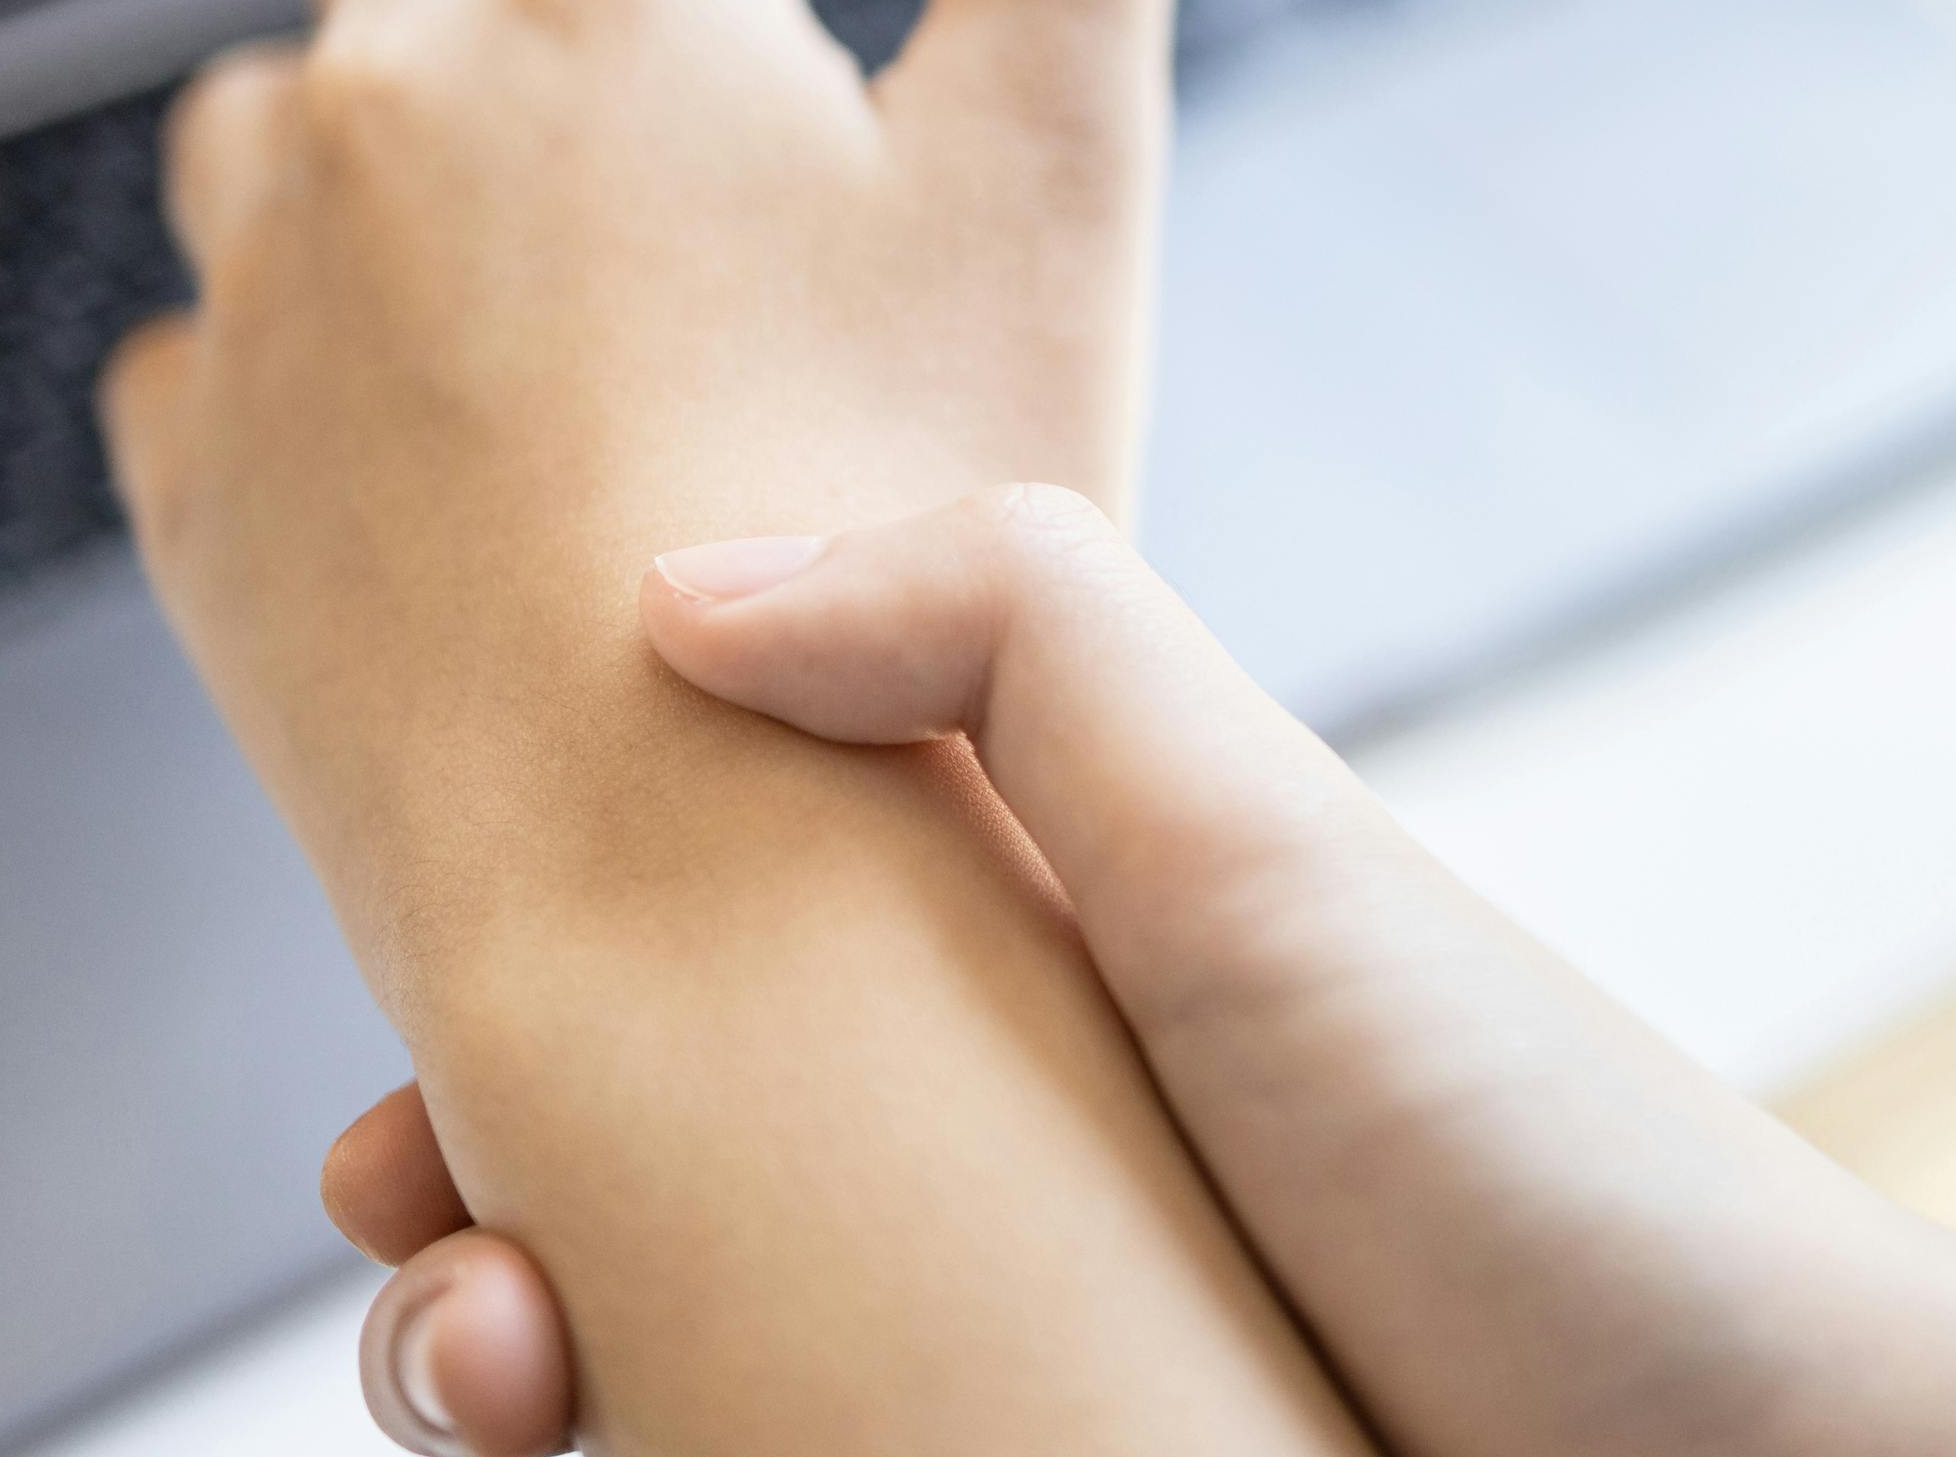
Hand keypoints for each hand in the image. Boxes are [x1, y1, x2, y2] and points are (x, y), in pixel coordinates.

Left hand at [110, 0, 1366, 1451]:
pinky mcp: (204, 481)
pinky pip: (197, 325)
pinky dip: (275, 294)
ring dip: (364, 63)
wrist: (687, 869)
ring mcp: (275, 291)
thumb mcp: (1067, 161)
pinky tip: (342, 350)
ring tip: (438, 107)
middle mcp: (404, 99)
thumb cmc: (905, 514)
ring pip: (279, 93)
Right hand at [327, 487, 1955, 1456]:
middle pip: (623, 1216)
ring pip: (662, 1386)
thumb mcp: (1262, 840)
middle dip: (459, 1266)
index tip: (407, 1111)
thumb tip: (674, 585)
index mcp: (1016, 987)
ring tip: (512, 1395)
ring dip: (503, 1397)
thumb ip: (1004, 631)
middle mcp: (986, 1187)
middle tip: (457, 1297)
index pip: (679, 987)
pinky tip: (613, 1455)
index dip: (506, 1040)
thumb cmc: (1547, 1162)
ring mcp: (997, 1369)